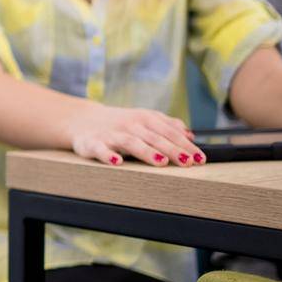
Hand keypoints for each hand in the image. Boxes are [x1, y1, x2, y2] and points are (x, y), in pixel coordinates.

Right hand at [68, 104, 202, 166]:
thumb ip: (167, 125)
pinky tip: (117, 163)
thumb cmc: (118, 123)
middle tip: (188, 162)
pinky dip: (108, 156)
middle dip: (172, 149)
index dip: (185, 144)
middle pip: (154, 137)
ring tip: (161, 162)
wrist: (81, 120)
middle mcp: (130, 125)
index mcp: (144, 118)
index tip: (200, 158)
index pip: (169, 131)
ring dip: (146, 152)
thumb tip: (190, 134)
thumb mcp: (143, 118)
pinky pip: (100, 150)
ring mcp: (111, 134)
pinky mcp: (92, 143)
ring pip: (131, 142)